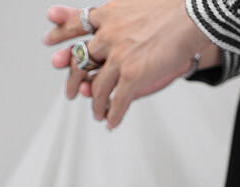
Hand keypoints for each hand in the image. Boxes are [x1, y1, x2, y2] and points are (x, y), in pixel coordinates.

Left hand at [44, 2, 220, 128]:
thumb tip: (118, 20)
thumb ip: (121, 14)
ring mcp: (118, 57)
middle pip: (81, 60)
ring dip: (97, 104)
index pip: (75, 24)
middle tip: (71, 93)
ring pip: (98, 86)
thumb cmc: (171, 11)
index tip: (49, 43)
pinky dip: (113, 114)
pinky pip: (118, 100)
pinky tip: (111, 123)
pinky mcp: (133, 75)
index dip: (60, 34)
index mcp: (107, 15)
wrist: (190, 19)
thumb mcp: (136, 4)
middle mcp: (107, 36)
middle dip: (73, 79)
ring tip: (97, 114)